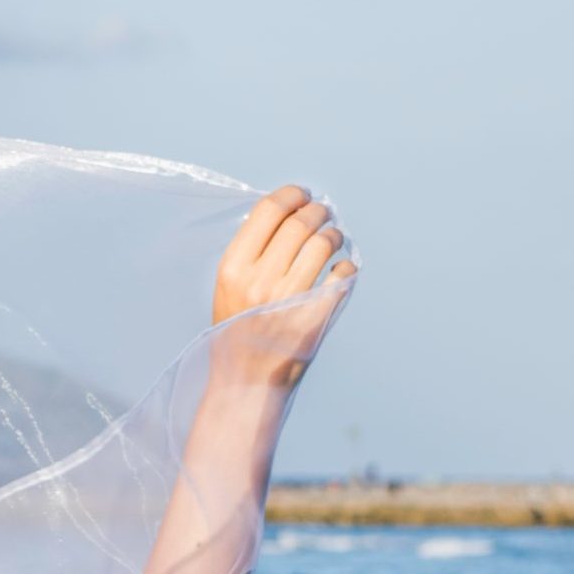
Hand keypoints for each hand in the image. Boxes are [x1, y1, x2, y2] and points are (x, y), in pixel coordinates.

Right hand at [210, 183, 357, 388]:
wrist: (247, 378)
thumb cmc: (238, 328)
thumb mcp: (228, 288)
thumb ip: (250, 252)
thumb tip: (286, 212)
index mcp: (233, 268)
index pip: (269, 211)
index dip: (291, 194)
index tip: (302, 195)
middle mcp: (260, 279)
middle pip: (300, 221)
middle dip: (317, 210)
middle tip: (323, 213)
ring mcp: (290, 297)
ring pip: (324, 242)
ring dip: (333, 234)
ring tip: (332, 238)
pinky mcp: (316, 313)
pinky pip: (342, 272)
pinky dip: (345, 265)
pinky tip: (339, 268)